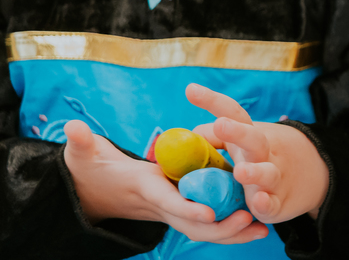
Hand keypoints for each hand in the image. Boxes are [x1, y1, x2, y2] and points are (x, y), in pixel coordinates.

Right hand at [63, 120, 266, 242]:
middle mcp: (163, 205)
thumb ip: (82, 143)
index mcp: (146, 189)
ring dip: (233, 232)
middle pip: (193, 223)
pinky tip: (256, 225)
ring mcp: (174, 210)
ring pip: (205, 228)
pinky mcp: (182, 209)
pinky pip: (209, 222)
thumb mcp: (85, 156)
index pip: (168, 202)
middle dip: (220, 227)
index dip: (188, 208)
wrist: (96, 190)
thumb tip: (72, 130)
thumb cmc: (93, 171)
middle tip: (248, 220)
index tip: (210, 212)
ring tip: (262, 229)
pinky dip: (231, 227)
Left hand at [188, 84, 329, 222]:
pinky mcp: (277, 203)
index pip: (233, 114)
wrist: (310, 174)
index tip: (191, 89)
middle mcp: (264, 153)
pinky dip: (265, 203)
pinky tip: (257, 201)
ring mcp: (274, 177)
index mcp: (250, 135)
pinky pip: (272, 205)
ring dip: (255, 172)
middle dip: (238, 132)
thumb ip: (213, 140)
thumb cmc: (260, 158)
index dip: (212, 101)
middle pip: (254, 139)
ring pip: (268, 173)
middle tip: (221, 124)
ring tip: (241, 171)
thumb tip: (188, 138)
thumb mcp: (239, 144)